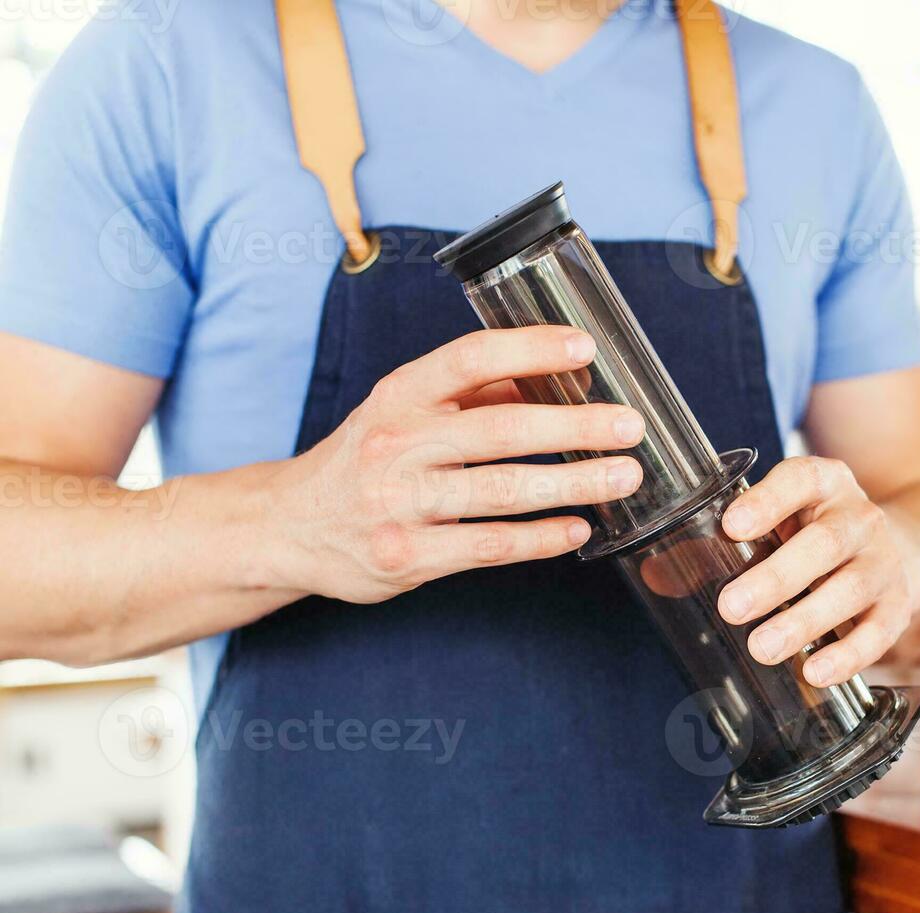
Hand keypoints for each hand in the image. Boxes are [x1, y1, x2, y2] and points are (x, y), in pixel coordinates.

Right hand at [268, 326, 644, 602]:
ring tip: (623, 477)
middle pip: (501, 429)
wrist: (289, 526)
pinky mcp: (406, 557)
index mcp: (400, 395)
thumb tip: (560, 376)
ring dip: (573, 483)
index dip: (530, 348)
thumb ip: (477, 394)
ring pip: (503, 491)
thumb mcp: (407, 410)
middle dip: (575, 426)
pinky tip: (579, 529)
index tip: (585, 347)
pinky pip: (488, 546)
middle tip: (630, 426)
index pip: (470, 359)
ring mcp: (399, 504)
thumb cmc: (367, 459)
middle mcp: (397, 444)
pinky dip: (540, 538)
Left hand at [716, 456, 912, 687]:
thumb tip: (658, 573)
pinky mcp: (897, 605)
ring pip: (850, 589)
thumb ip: (721, 544)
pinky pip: (878, 632)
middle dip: (776, 577)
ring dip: (804, 621)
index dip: (769, 501)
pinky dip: (848, 656)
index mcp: (823, 484)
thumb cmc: (812, 535)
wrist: (899, 552)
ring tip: (762, 648)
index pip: (800, 479)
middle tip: (731, 607)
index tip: (732, 525)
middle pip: (824, 543)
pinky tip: (816, 673)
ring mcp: (883, 562)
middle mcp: (858, 518)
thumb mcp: (777, 523)